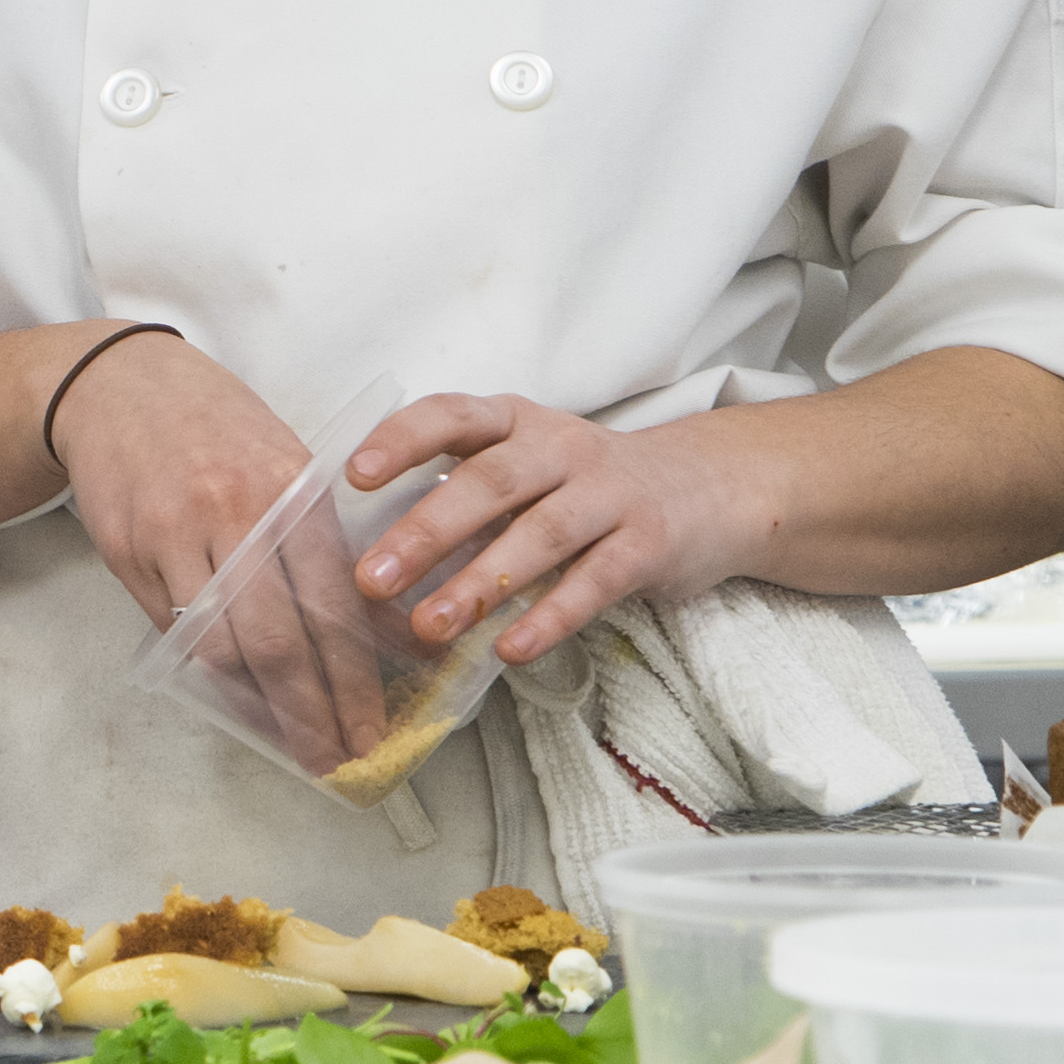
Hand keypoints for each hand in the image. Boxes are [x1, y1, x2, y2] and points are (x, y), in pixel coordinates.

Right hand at [54, 334, 384, 774]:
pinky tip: (237, 695)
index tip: (371, 732)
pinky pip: (174, 632)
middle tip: (334, 760)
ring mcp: (174, 536)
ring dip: (259, 707)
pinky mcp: (129, 552)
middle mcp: (234, 515)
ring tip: (290, 740)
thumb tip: (384, 638)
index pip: (332, 607)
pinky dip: (209, 672)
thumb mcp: (291, 468)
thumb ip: (328, 549)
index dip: (352, 683)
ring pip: (219, 648)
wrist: (122, 387)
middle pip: (277, 642)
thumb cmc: (223, 429)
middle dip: (311, 714)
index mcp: (291, 492)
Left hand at [346, 393, 747, 667]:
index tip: (352, 476)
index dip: (402, 440)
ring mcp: (610, 494)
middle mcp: (562, 447)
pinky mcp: (648, 544)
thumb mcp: (527, 463)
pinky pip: (594, 582)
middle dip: (425, 532)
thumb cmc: (586, 482)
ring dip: (480, 582)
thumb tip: (373, 547)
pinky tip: (510, 648)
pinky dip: (550, 616)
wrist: (711, 486)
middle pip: (490, 483)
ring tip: (428, 626)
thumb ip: (463, 488)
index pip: (452, 415)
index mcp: (516, 421)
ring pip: (540, 535)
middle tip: (370, 580)